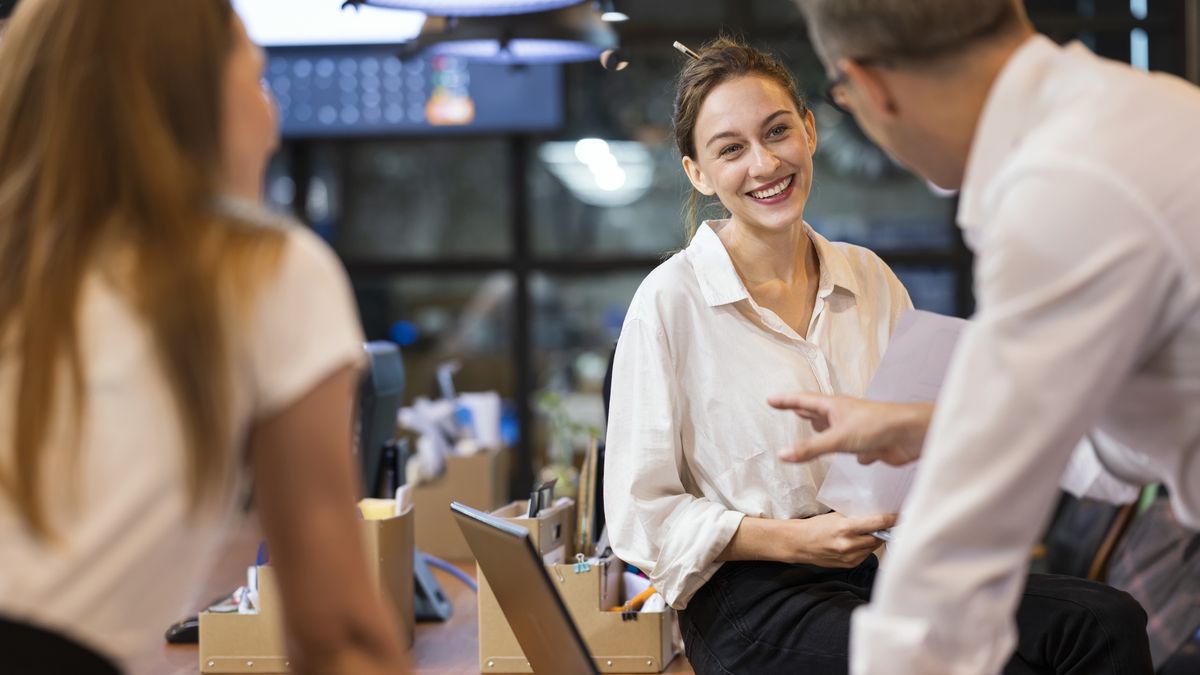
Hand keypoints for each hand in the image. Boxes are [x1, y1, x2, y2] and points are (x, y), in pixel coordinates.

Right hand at [768, 393, 932, 465]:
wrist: (911, 435)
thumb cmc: (877, 427)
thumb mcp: (837, 439)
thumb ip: (810, 448)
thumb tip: (782, 454)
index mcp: (834, 407)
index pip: (803, 401)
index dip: (786, 401)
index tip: (771, 400)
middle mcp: (845, 416)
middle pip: (819, 412)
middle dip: (804, 411)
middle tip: (791, 409)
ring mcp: (858, 430)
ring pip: (837, 431)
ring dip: (826, 433)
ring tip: (815, 430)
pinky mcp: (871, 445)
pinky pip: (857, 450)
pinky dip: (854, 454)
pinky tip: (857, 459)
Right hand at [781, 512, 897, 567]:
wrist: (800, 544)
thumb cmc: (815, 527)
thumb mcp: (836, 516)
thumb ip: (855, 517)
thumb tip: (875, 515)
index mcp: (846, 528)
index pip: (877, 524)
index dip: (892, 520)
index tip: (900, 516)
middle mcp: (849, 545)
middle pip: (878, 537)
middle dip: (882, 530)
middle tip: (884, 524)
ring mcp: (849, 557)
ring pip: (873, 547)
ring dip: (873, 540)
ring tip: (864, 533)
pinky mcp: (849, 565)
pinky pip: (865, 555)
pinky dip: (864, 548)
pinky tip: (855, 543)